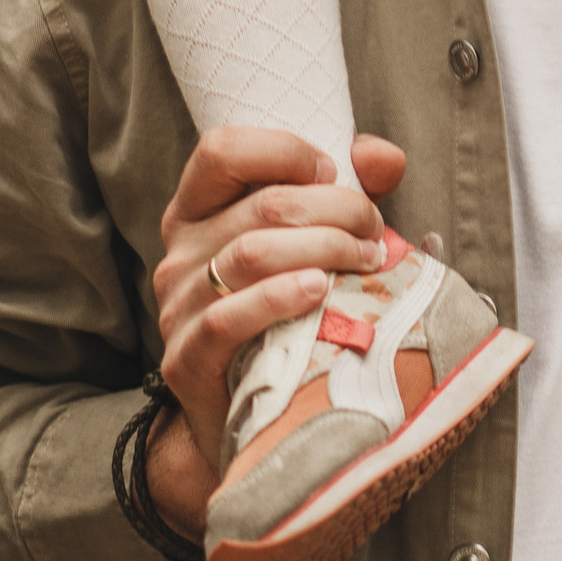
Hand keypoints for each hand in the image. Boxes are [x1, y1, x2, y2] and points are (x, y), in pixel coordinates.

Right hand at [141, 125, 407, 537]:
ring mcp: (177, 308)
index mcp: (198, 210)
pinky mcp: (186, 360)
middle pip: (262, 206)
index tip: (333, 174)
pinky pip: (229, 319)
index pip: (223, 149)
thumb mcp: (313, 241)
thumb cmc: (287, 313)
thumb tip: (383, 158)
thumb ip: (347, 190)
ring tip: (367, 259)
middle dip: (335, 209)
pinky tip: (318, 293)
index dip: (286, 152)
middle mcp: (179, 253)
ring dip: (324, 249)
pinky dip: (280, 298)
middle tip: (374, 230)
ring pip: (251, 255)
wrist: (247, 411)